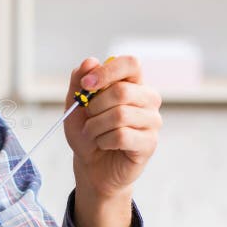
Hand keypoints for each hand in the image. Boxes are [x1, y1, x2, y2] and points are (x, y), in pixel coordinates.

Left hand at [62, 56, 161, 226]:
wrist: (90, 165)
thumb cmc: (87, 131)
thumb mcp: (74, 104)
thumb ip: (79, 81)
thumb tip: (90, 61)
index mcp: (131, 83)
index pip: (130, 64)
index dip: (107, 72)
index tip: (87, 84)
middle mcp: (147, 98)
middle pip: (122, 91)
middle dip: (94, 107)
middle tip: (88, 117)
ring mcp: (152, 121)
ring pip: (120, 115)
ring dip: (96, 126)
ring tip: (93, 133)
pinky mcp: (150, 143)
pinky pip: (122, 136)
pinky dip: (103, 140)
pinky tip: (104, 144)